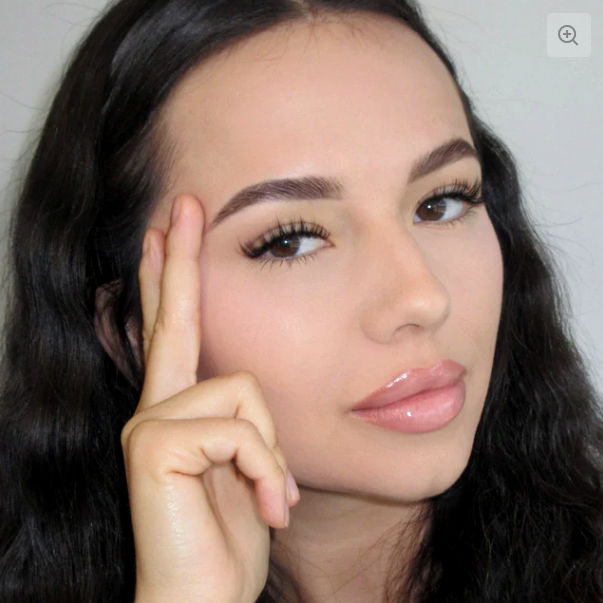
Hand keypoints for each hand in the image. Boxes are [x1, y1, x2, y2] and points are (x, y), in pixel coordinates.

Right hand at [121, 194, 299, 602]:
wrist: (208, 599)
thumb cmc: (233, 535)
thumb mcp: (251, 466)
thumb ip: (246, 422)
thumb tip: (246, 390)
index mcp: (185, 409)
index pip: (178, 330)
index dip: (174, 281)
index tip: (172, 232)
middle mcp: (159, 406)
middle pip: (174, 316)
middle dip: (178, 258)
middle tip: (178, 203)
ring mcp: (151, 422)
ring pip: (245, 390)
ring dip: (272, 452)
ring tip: (270, 495)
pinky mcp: (153, 444)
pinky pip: (240, 429)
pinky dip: (268, 470)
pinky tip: (265, 504)